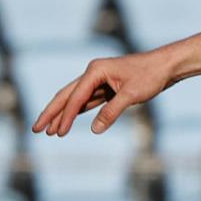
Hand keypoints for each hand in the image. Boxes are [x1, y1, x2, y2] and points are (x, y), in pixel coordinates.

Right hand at [31, 46, 178, 136]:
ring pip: (75, 100)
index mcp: (96, 71)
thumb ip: (112, 112)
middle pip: (66, 96)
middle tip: (36, 129)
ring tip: (49, 131)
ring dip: (62, 115)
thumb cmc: (150, 76)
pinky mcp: (106, 87)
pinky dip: (77, 112)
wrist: (165, 66)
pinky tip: (66, 122)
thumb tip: (94, 129)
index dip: (65, 117)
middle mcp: (93, 73)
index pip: (75, 97)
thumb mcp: (132, 95)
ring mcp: (99, 80)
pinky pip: (86, 102)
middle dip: (51, 113)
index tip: (58, 133)